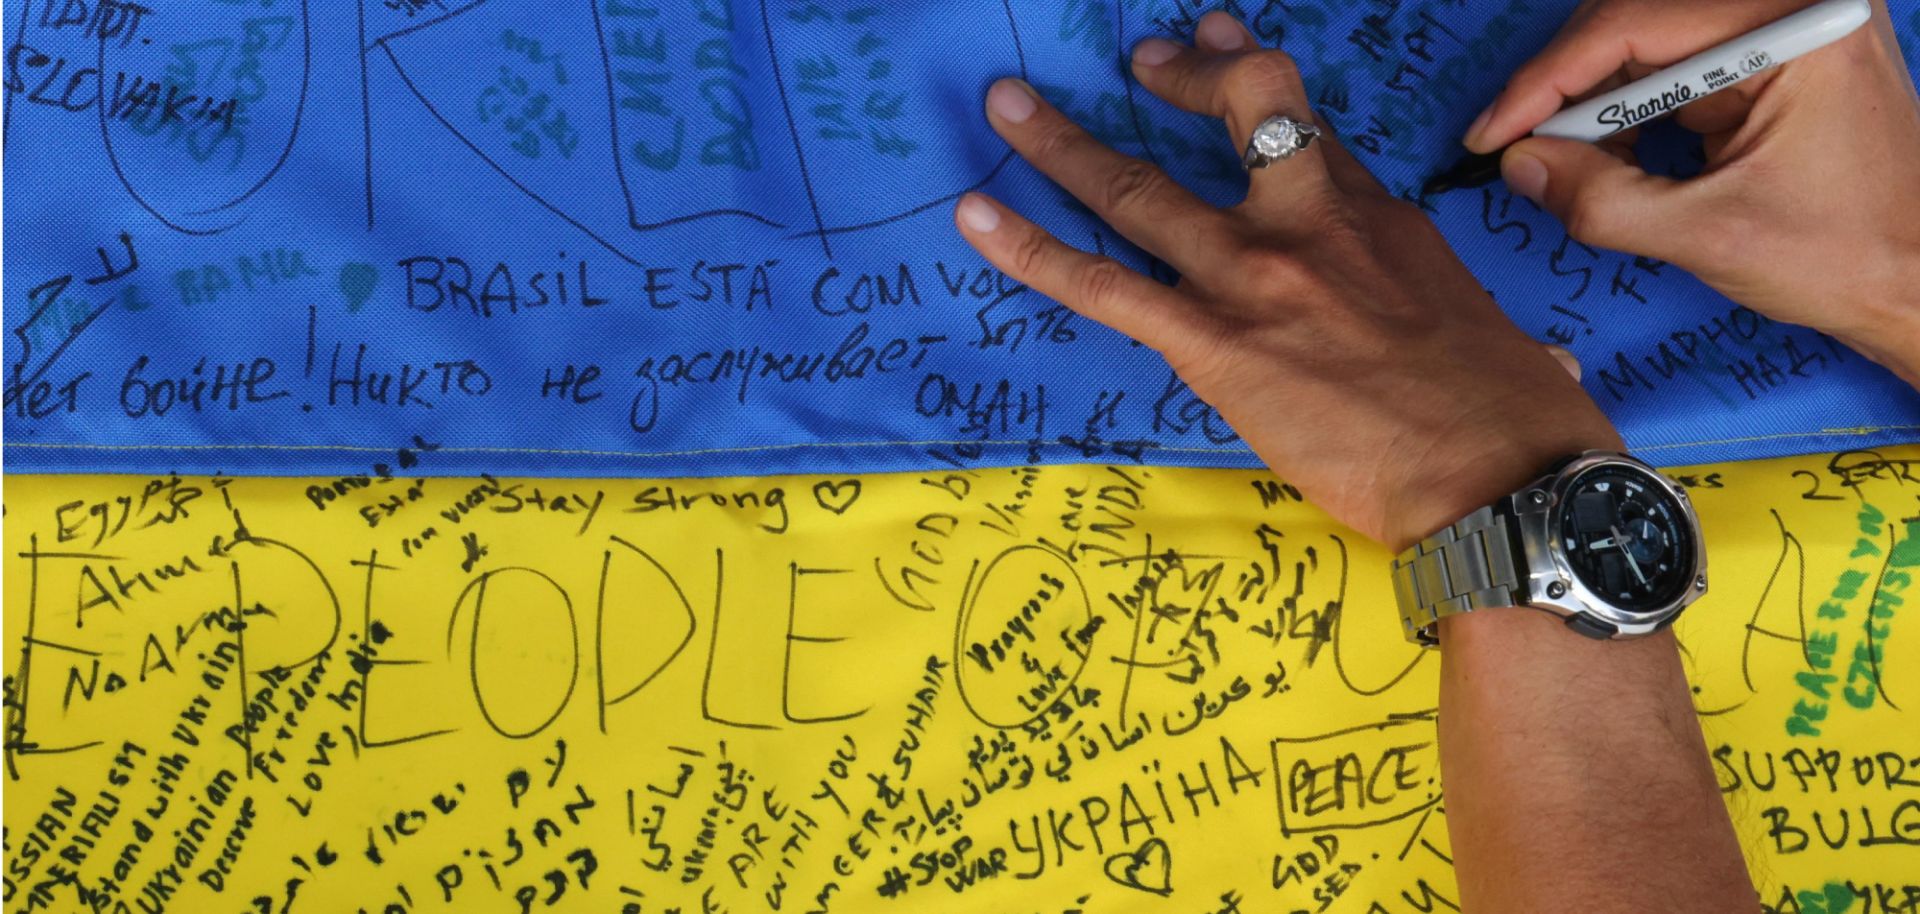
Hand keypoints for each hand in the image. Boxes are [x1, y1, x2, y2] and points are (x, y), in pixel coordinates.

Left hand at [954, 12, 1620, 551]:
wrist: (1503, 475)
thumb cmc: (1514, 416)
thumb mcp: (1495, 330)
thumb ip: (1462, 325)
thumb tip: (1528, 354)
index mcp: (1378, 217)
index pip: (1303, 130)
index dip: (1251, 77)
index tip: (1220, 45)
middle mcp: (1310, 223)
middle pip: (1233, 113)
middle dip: (1180, 76)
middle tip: (1138, 62)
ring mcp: (1254, 276)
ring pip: (1137, 189)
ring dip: (1061, 144)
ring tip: (1006, 107)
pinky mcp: (1214, 344)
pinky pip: (1103, 284)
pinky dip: (1031, 248)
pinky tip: (977, 218)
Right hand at [1465, 0, 1919, 386]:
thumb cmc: (1843, 260)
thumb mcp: (1707, 236)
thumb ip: (1602, 200)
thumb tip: (1517, 163)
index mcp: (1794, 26)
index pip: (1633, 26)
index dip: (1546, 81)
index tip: (1491, 134)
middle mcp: (1793, 5)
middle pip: (1635, 24)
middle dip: (1567, 92)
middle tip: (1515, 152)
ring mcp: (1787, 27)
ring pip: (1647, 45)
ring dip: (1595, 106)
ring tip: (1567, 167)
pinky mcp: (1776, 56)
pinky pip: (1677, 66)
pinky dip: (1632, 112)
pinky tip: (1614, 157)